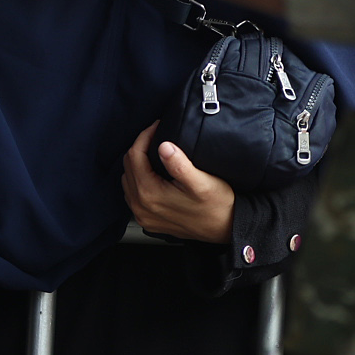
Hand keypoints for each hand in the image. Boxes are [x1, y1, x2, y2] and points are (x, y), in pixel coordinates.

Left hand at [121, 123, 236, 242]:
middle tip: (156, 135)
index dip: (145, 136)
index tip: (158, 126)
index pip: (135, 156)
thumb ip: (180, 165)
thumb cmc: (217, 206)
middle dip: (140, 147)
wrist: (226, 229)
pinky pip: (133, 195)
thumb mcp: (202, 182)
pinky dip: (138, 180)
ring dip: (137, 164)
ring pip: (128, 180)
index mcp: (150, 194)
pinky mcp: (149, 220)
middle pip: (128, 167)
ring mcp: (143, 215)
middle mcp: (141, 206)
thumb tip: (164, 146)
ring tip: (153, 152)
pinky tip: (151, 174)